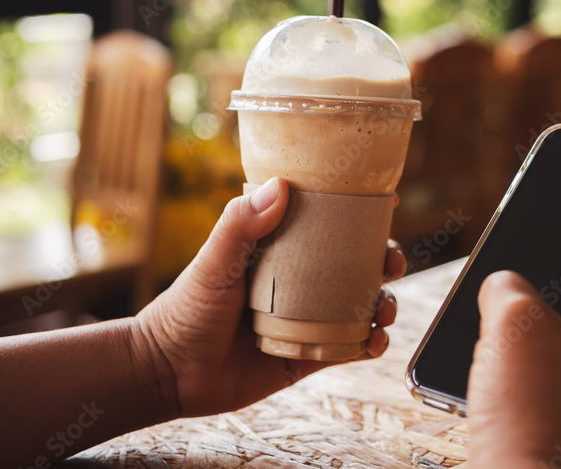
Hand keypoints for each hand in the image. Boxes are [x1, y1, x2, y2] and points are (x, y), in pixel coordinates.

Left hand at [132, 177, 405, 417]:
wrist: (168, 374)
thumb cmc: (183, 311)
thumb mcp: (213, 263)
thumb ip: (241, 225)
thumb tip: (281, 187)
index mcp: (281, 250)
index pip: (328, 223)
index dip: (362, 213)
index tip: (388, 202)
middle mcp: (301, 281)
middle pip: (357, 263)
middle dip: (385, 260)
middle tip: (393, 263)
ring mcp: (308, 319)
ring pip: (362, 304)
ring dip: (385, 304)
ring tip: (385, 310)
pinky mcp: (309, 355)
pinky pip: (350, 347)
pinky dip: (370, 344)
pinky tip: (374, 342)